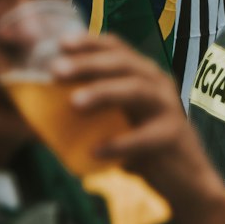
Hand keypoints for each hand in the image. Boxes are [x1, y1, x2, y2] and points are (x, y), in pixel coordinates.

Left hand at [53, 37, 224, 213]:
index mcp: (144, 75)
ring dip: (103, 93)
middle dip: (88, 63)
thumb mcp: (120, 121)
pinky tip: (95, 151)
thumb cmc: (144, 148)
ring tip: (74, 103)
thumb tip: (39, 107)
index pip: (117, 48)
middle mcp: (158, 85)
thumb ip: (93, 110)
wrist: (186, 181)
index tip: (60, 43)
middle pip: (123, 63)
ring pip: (136, 90)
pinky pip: (145, 138)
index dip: (90, 42)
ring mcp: (169, 109)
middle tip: (55, 70)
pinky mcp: (173, 137)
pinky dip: (119, 144)